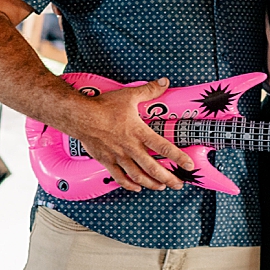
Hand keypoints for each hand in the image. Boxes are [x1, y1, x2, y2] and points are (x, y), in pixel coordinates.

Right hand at [65, 80, 195, 193]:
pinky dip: (129, 184)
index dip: (178, 157)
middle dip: (168, 178)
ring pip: (138, 176)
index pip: (163, 147)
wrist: (81, 117)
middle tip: (178, 184)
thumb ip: (149, 90)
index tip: (188, 165)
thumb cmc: (104, 106)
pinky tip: (136, 187)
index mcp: (139, 132)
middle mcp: (130, 148)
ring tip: (161, 187)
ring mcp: (118, 156)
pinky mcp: (107, 161)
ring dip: (151, 183)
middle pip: (153, 168)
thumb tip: (164, 82)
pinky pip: (119, 177)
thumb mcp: (129, 95)